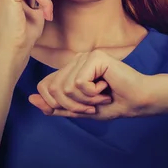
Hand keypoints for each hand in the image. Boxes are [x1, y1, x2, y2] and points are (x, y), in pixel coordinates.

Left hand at [28, 49, 156, 119]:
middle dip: (72, 105)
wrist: (137, 101)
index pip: (45, 86)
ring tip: (101, 96)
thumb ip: (56, 106)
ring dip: (85, 101)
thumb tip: (31, 99)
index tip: (80, 109)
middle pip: (53, 89)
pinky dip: (92, 94)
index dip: (57, 104)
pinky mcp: (95, 57)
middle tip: (92, 105)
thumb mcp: (80, 109)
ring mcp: (85, 57)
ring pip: (66, 87)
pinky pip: (79, 83)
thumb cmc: (113, 104)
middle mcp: (76, 60)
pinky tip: (106, 88)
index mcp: (71, 69)